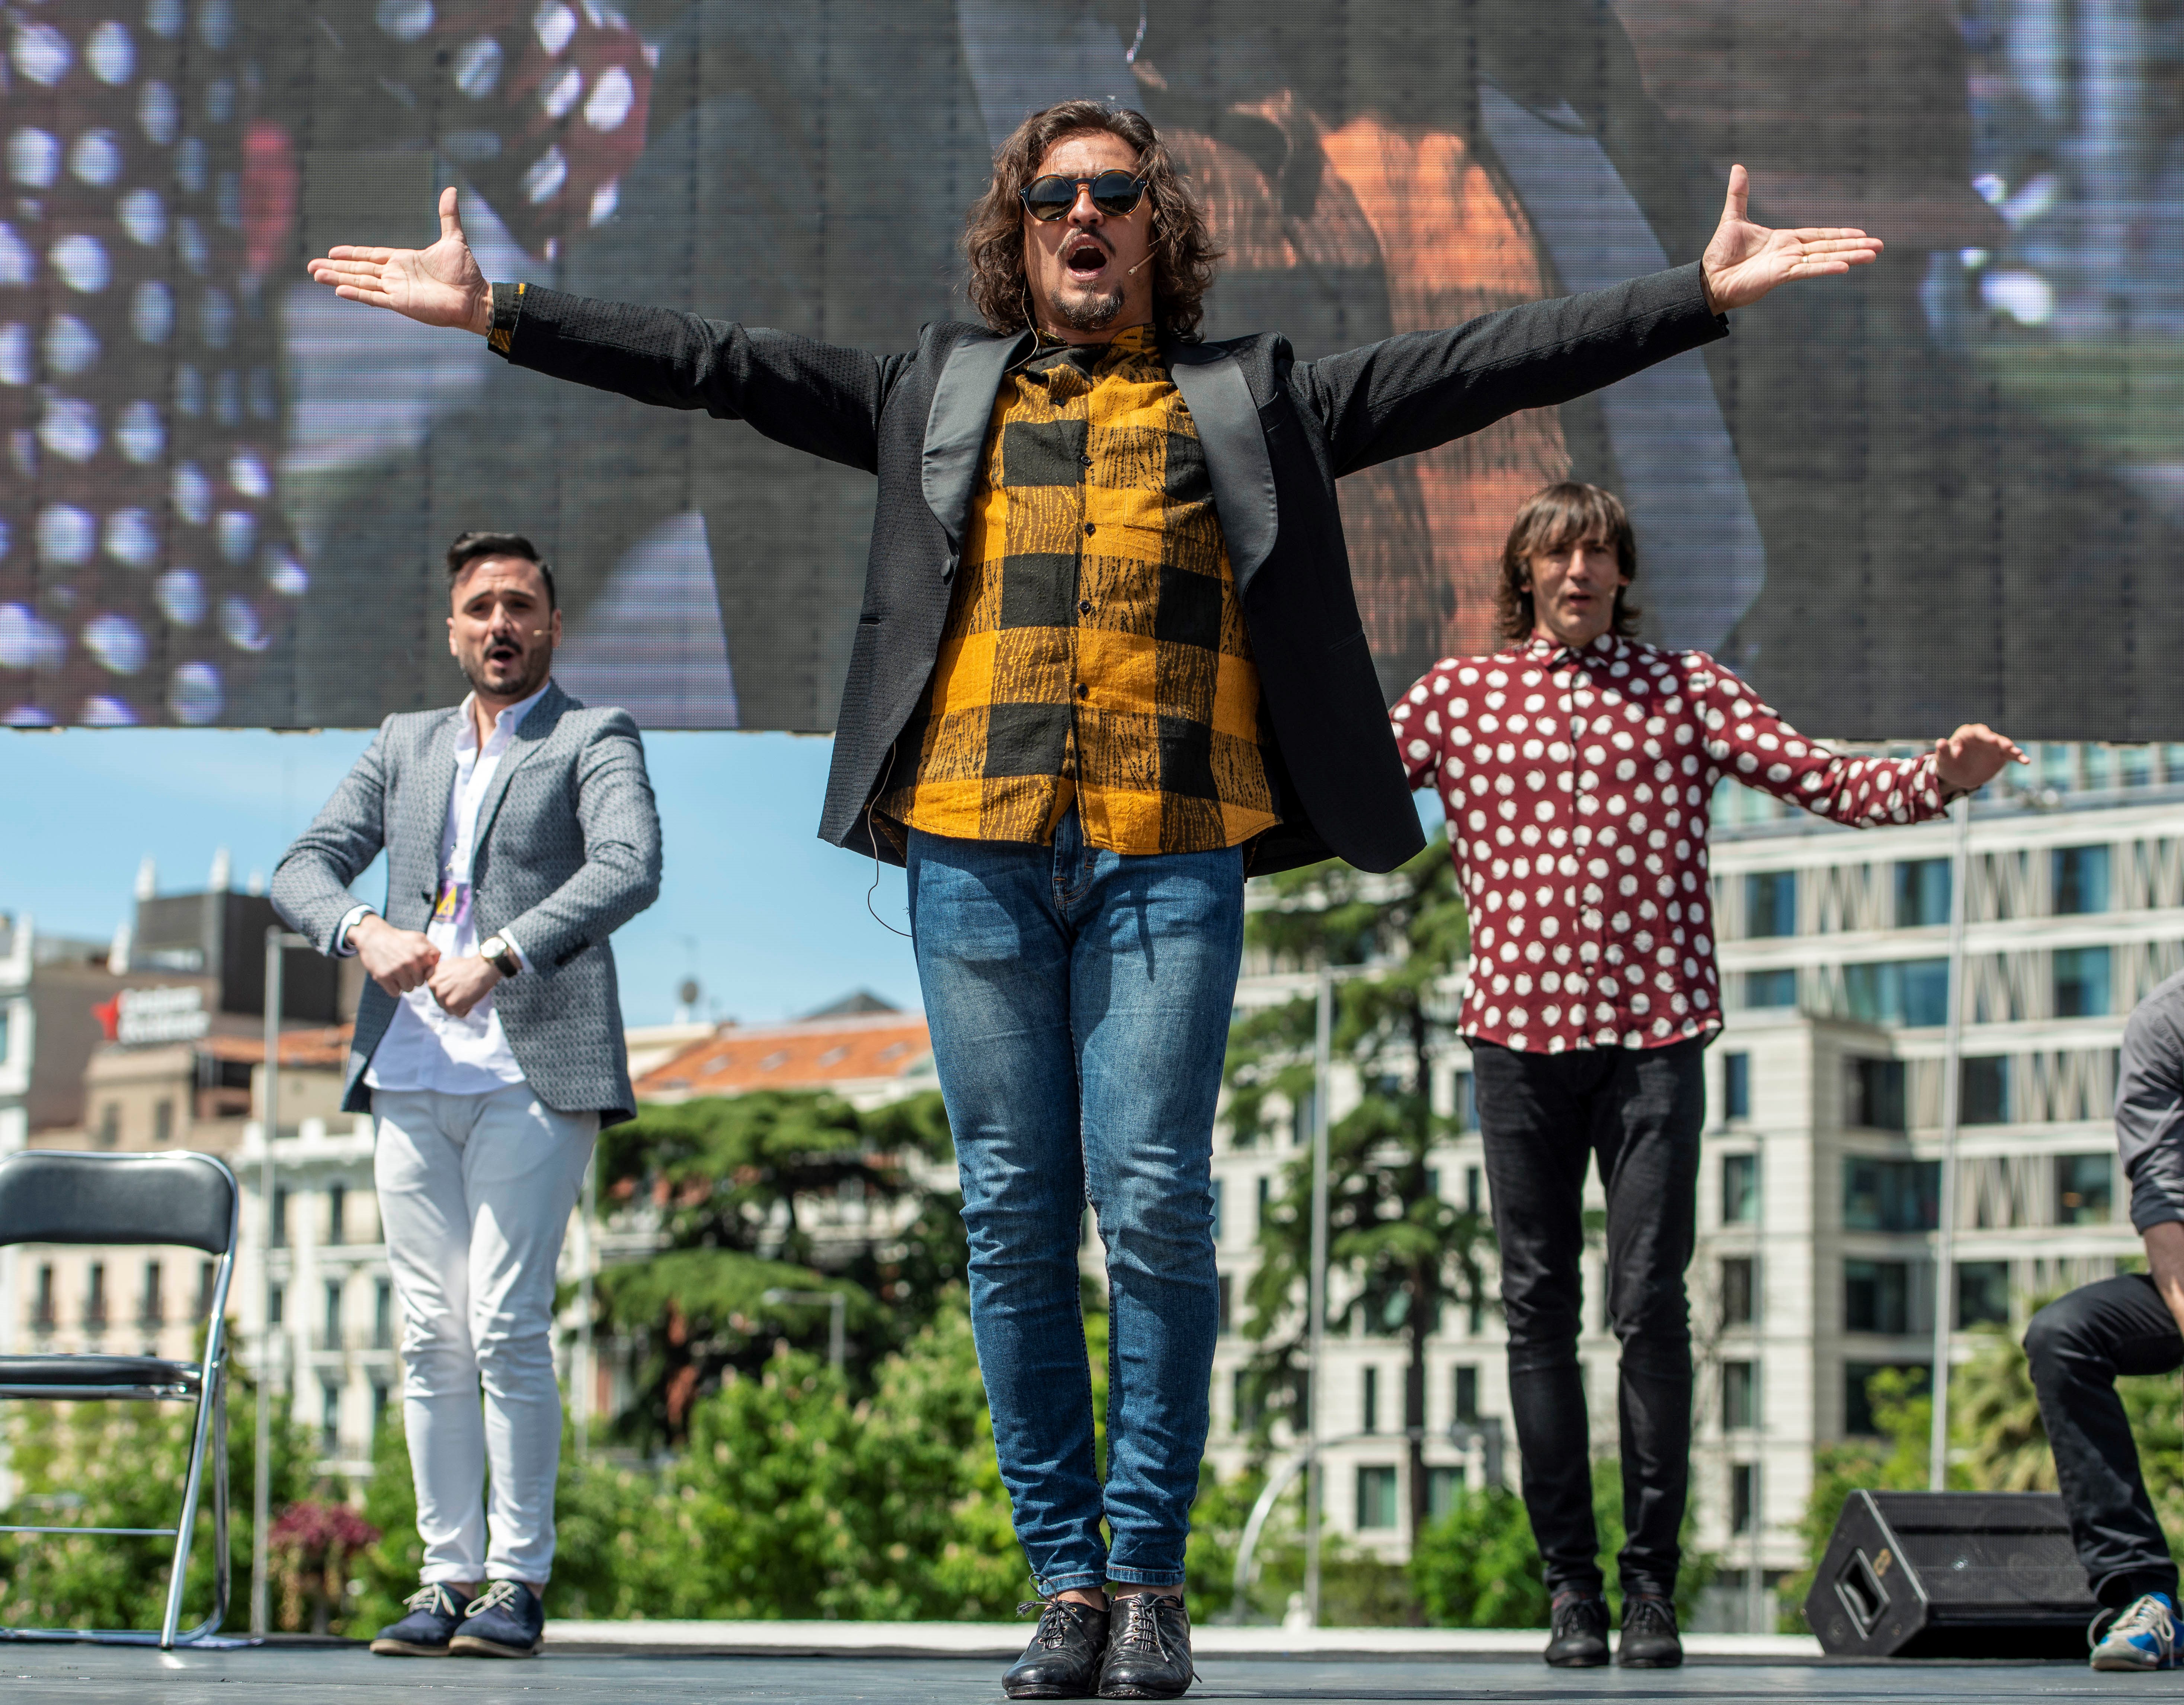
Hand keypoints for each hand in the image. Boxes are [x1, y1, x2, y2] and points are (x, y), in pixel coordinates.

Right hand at [305, 186, 491, 334]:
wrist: (475, 298)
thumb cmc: (466, 272)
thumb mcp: (454, 239)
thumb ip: (448, 215)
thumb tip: (450, 190)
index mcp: (403, 261)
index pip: (371, 256)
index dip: (352, 254)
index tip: (332, 252)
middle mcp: (396, 276)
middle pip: (359, 269)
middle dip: (336, 268)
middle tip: (312, 266)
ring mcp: (396, 290)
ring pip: (360, 282)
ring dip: (338, 279)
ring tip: (316, 274)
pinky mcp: (401, 304)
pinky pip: (374, 298)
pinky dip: (357, 294)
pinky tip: (339, 291)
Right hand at [352, 915, 438, 996]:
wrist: (373, 936)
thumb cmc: (399, 939)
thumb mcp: (419, 938)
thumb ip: (433, 951)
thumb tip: (436, 967)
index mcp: (422, 952)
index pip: (430, 974)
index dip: (424, 972)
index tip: (416, 966)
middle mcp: (411, 961)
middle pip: (420, 983)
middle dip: (413, 978)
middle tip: (404, 969)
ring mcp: (397, 969)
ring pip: (409, 989)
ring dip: (403, 984)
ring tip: (397, 973)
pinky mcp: (383, 977)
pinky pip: (395, 993)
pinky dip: (392, 988)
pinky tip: (389, 977)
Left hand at [427, 955, 503, 1018]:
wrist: (483, 967)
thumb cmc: (469, 966)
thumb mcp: (447, 966)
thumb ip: (438, 976)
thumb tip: (436, 985)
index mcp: (430, 977)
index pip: (436, 995)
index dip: (449, 991)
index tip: (456, 984)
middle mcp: (432, 986)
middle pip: (442, 1003)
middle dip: (454, 999)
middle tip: (464, 988)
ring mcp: (441, 995)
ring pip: (450, 1010)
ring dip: (460, 1005)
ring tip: (467, 992)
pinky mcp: (451, 1004)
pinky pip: (459, 1014)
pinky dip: (467, 1009)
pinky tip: (471, 997)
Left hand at [1700, 165, 1884, 312]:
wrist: (1708, 278)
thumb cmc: (1719, 253)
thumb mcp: (1733, 218)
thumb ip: (1739, 194)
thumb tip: (1738, 167)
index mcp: (1783, 240)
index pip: (1818, 235)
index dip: (1839, 233)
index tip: (1861, 234)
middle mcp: (1789, 253)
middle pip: (1828, 246)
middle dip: (1854, 245)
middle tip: (1879, 246)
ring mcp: (1786, 265)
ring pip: (1824, 258)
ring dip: (1849, 255)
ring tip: (1873, 254)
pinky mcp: (1779, 276)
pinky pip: (1807, 271)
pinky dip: (1825, 268)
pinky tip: (1845, 266)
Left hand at [1932, 723, 2027, 792]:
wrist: (1958, 776)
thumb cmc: (1948, 765)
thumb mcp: (1944, 760)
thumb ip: (1944, 751)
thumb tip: (1940, 742)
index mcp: (1968, 734)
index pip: (1978, 732)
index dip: (1985, 735)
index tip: (1992, 740)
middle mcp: (1983, 737)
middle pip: (1993, 737)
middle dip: (2000, 741)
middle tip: (2006, 746)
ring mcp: (1994, 747)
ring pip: (2005, 745)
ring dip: (2012, 749)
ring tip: (2018, 753)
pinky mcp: (2001, 756)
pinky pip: (2011, 756)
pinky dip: (2019, 758)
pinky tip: (2026, 761)